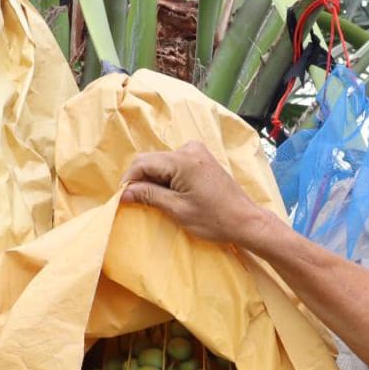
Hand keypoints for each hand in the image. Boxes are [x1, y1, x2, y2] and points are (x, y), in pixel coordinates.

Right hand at [121, 141, 270, 245]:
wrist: (245, 220)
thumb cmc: (214, 220)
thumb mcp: (178, 209)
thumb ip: (149, 196)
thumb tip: (123, 193)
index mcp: (183, 159)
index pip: (143, 162)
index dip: (129, 180)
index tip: (122, 198)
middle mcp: (189, 148)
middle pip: (152, 160)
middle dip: (141, 180)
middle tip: (137, 202)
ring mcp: (197, 151)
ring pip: (162, 162)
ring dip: (155, 179)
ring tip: (157, 201)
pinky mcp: (202, 158)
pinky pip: (175, 163)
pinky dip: (167, 177)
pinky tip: (171, 194)